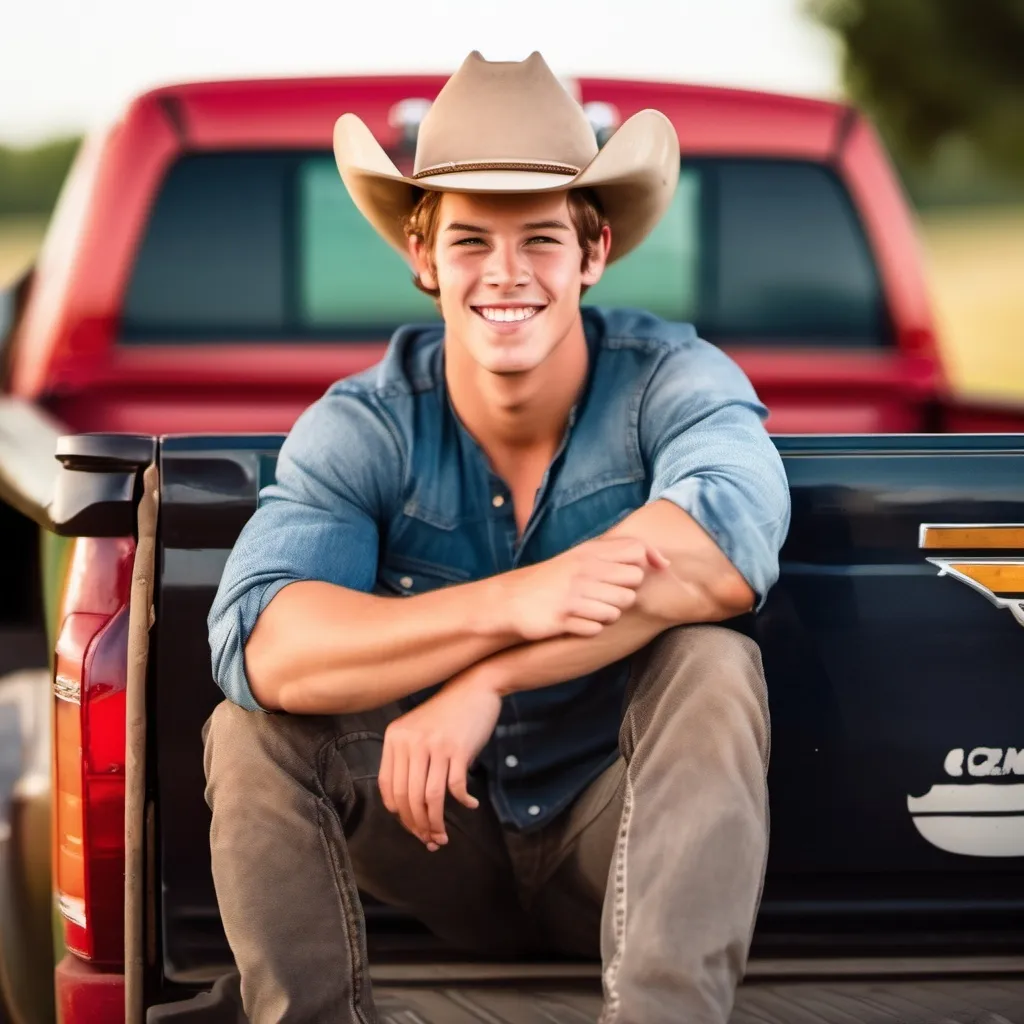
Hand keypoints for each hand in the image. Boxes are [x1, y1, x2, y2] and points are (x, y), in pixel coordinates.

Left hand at [378, 672, 500, 849]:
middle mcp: (411, 742)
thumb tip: (410, 808)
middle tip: (430, 839)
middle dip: (418, 825)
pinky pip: (455, 787)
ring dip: (436, 823)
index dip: (400, 815)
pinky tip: (469, 805)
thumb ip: (409, 760)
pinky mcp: (457, 749)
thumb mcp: (418, 730)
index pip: (388, 788)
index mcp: (395, 738)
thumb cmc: (447, 714)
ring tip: (444, 835)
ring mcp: (434, 745)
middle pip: (408, 798)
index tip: (412, 827)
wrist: (475, 687)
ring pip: (430, 798)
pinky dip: (462, 802)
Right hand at [502, 535, 668, 640]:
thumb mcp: (580, 557)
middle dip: (626, 592)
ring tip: (590, 610)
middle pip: (634, 582)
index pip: (637, 551)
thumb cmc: (553, 580)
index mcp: (588, 552)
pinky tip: (577, 622)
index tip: (647, 573)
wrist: (512, 600)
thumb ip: (615, 555)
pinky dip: (591, 628)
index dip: (648, 563)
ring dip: (609, 614)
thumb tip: (660, 561)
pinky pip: (597, 628)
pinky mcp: (564, 617)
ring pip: (618, 609)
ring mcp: (574, 594)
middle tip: (607, 595)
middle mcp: (583, 570)